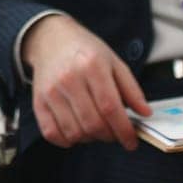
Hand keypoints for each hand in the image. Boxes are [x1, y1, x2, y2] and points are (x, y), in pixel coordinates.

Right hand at [21, 15, 152, 149]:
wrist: (51, 40)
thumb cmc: (85, 52)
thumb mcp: (114, 62)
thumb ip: (131, 89)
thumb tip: (144, 113)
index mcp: (92, 65)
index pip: (110, 107)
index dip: (123, 130)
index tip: (131, 142)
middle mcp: (69, 78)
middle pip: (93, 123)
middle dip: (109, 136)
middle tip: (114, 133)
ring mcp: (51, 91)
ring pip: (74, 132)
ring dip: (90, 138)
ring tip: (96, 128)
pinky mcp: (38, 101)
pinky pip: (52, 133)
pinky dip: (67, 141)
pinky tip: (76, 132)